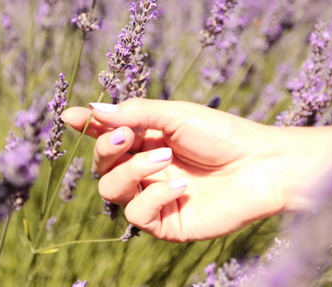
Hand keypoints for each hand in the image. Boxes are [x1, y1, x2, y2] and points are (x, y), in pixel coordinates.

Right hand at [61, 98, 320, 241]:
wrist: (261, 166)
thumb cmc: (222, 134)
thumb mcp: (176, 115)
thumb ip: (135, 114)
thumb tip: (92, 110)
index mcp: (148, 139)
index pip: (108, 133)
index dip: (87, 126)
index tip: (70, 116)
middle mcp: (146, 168)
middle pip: (102, 163)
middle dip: (107, 147)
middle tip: (128, 136)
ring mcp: (154, 195)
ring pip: (111, 190)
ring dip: (132, 171)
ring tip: (165, 158)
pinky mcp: (166, 221)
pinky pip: (138, 214)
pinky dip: (154, 197)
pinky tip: (181, 186)